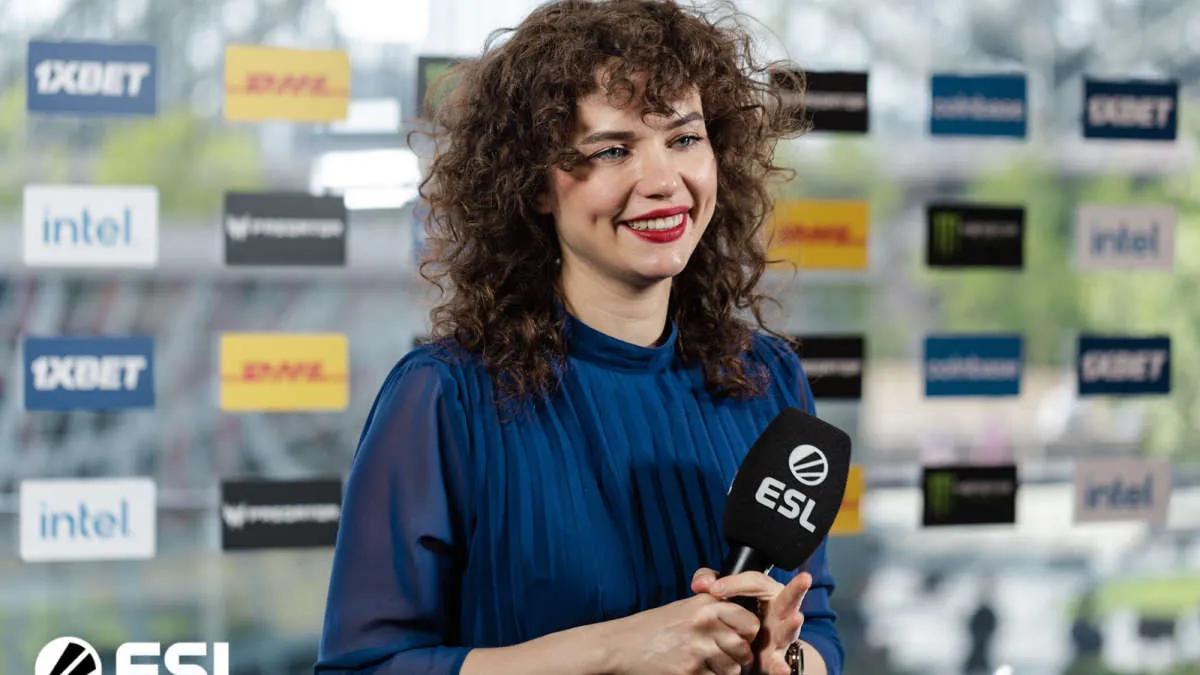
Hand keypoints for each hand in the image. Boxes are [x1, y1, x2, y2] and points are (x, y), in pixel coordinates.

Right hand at [602, 592, 760, 673]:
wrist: (621, 645)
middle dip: (738, 659)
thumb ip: (713, 610)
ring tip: (704, 666)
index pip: (749, 623)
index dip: (748, 635)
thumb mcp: (684, 608)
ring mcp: (698, 650)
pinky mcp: (690, 672)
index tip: (739, 638)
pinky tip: (692, 672)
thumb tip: (743, 624)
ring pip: (732, 670)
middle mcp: (705, 625)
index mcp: (706, 605)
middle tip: (722, 658)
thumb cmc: (652, 628)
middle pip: (744, 650)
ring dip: (723, 672)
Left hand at [690, 568, 810, 674]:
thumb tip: (701, 584)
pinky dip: (780, 667)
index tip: (713, 589)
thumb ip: (710, 581)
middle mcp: (780, 612)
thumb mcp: (724, 593)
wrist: (746, 646)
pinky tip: (782, 670)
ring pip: (788, 630)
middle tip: (804, 579)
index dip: (735, 583)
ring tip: (796, 618)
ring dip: (791, 626)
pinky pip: (778, 663)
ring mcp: (780, 636)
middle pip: (788, 598)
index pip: (756, 582)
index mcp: (768, 592)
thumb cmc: (736, 611)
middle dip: (797, 589)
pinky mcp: (774, 658)